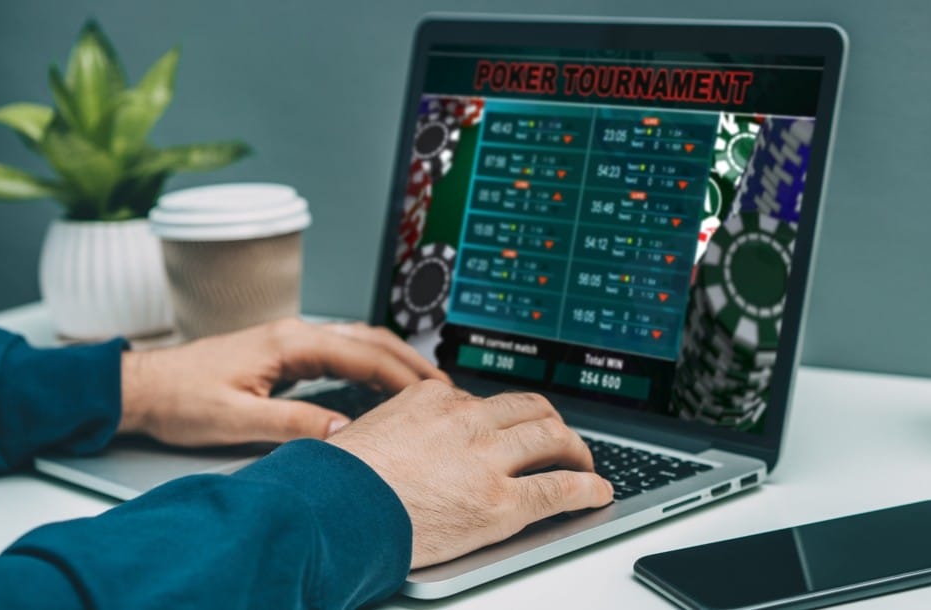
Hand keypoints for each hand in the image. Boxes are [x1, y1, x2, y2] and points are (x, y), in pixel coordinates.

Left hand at [118, 319, 448, 445]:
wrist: (146, 387)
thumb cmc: (182, 399)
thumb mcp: (236, 420)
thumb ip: (293, 424)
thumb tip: (345, 433)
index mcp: (289, 343)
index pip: (361, 355)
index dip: (400, 375)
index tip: (430, 393)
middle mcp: (294, 333)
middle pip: (367, 338)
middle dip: (407, 360)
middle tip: (442, 385)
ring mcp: (290, 339)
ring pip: (356, 340)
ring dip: (391, 358)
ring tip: (421, 382)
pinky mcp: (283, 351)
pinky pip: (339, 350)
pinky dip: (368, 362)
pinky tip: (377, 381)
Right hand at [328, 380, 613, 567]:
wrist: (332, 511)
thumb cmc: (339, 480)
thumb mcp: (372, 431)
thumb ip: (405, 427)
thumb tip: (409, 441)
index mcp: (434, 398)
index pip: (486, 401)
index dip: (506, 419)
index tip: (514, 429)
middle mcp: (467, 420)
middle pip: (530, 409)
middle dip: (552, 424)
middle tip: (561, 441)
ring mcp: (487, 459)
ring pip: (552, 439)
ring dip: (576, 450)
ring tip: (585, 464)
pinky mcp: (501, 502)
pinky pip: (559, 489)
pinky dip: (587, 489)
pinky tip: (598, 492)